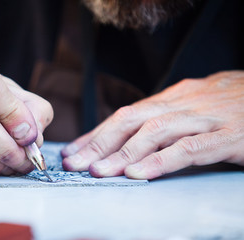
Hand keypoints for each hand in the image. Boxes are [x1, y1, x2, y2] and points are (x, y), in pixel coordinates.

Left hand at [62, 71, 243, 178]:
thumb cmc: (233, 105)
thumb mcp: (193, 108)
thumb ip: (163, 121)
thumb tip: (129, 141)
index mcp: (173, 98)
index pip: (126, 115)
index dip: (98, 133)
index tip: (75, 151)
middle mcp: (183, 104)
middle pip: (132, 120)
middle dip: (100, 143)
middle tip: (75, 163)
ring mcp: (204, 119)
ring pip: (155, 132)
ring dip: (123, 153)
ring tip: (99, 171)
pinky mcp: (228, 136)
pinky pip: (189, 148)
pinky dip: (161, 160)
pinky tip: (140, 173)